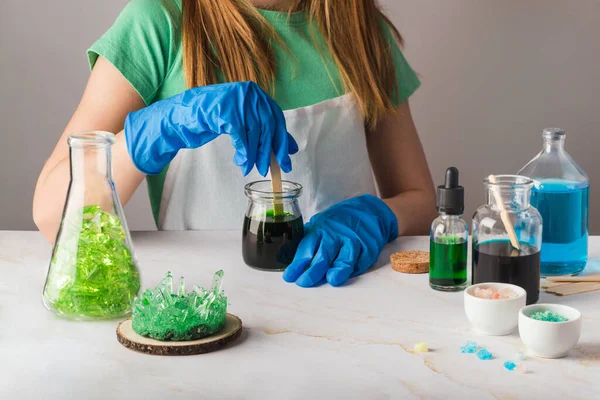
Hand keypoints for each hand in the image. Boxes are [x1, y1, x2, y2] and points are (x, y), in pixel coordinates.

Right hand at [124, 81, 297, 175]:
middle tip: (268, 169)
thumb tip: (291, 147)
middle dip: (270, 151)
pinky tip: (241, 162)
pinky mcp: (224, 110)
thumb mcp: (245, 124)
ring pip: (255, 132)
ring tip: (250, 168)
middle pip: (268, 126)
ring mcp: (236, 99)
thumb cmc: (216, 119)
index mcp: (256, 93)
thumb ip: (266, 131)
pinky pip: (240, 135)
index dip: (283, 141)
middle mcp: (248, 92)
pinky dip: (243, 152)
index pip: (277, 118)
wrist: (184, 115)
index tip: (287, 160)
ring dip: (254, 155)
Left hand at [283, 194, 398, 286]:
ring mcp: (353, 242)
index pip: (306, 248)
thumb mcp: (321, 223)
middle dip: (312, 271)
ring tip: (331, 280)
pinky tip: (347, 275)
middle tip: (303, 283)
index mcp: (320, 230)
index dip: (297, 264)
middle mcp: (336, 235)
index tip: (289, 277)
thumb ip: (309, 238)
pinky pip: (360, 262)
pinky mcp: (368, 248)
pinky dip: (354, 270)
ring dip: (338, 270)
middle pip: (323, 255)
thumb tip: (287, 255)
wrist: (369, 210)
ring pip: (345, 258)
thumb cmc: (340, 221)